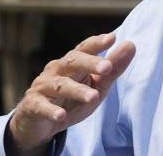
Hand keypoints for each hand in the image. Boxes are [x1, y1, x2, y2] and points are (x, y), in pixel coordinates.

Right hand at [6, 33, 135, 154]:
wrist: (40, 123)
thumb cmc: (72, 100)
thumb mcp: (97, 86)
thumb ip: (112, 68)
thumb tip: (131, 45)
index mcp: (73, 63)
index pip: (85, 48)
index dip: (97, 42)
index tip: (112, 38)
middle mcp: (56, 70)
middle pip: (72, 62)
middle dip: (89, 63)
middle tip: (107, 67)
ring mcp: (42, 87)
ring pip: (60, 85)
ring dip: (77, 90)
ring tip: (94, 97)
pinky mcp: (32, 105)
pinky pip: (40, 106)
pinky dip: (50, 110)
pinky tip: (61, 115)